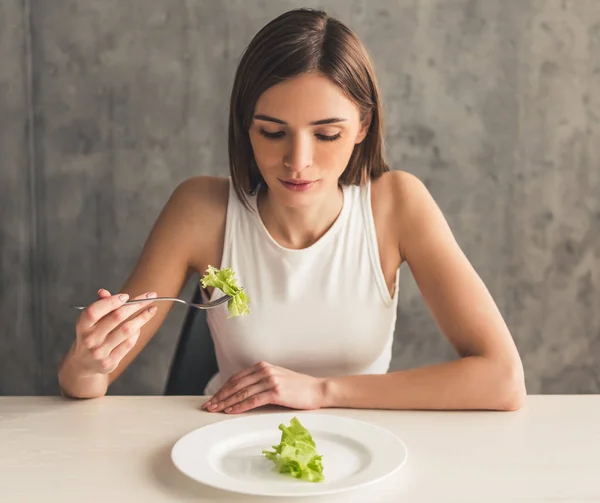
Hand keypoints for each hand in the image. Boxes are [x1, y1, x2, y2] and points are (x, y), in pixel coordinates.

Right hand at [72, 289, 157, 374]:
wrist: (84, 365)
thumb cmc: (91, 336)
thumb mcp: (90, 321)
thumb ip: (99, 305)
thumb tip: (104, 292)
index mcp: (82, 325)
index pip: (95, 310)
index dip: (112, 301)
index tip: (127, 296)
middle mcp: (89, 339)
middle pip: (116, 317)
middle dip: (136, 304)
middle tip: (150, 297)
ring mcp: (99, 352)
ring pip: (126, 330)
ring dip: (142, 318)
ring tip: (152, 310)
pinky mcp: (109, 362)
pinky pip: (129, 343)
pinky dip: (136, 333)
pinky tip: (139, 327)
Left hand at [201, 361, 325, 413]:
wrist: (317, 390)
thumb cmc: (298, 387)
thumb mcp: (276, 379)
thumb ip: (260, 381)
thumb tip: (240, 393)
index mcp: (263, 366)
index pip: (236, 378)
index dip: (222, 389)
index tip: (213, 398)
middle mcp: (264, 371)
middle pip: (235, 385)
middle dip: (220, 396)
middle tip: (208, 406)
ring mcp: (270, 380)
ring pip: (242, 393)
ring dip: (226, 402)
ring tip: (216, 410)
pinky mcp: (276, 391)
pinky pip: (252, 400)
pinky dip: (239, 406)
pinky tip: (231, 411)